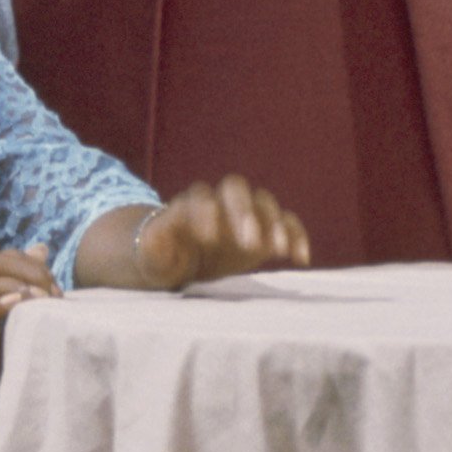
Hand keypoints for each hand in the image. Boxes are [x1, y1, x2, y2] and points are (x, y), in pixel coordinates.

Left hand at [137, 179, 310, 288]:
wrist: (181, 262)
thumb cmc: (162, 256)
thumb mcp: (151, 253)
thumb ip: (154, 242)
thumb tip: (157, 234)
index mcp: (190, 204)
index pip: (200, 195)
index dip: (205, 211)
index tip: (207, 238)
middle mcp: (220, 202)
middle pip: (236, 190)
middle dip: (244, 211)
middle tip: (249, 240)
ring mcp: (245, 215)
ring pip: (264, 203)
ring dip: (274, 223)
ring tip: (279, 250)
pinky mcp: (266, 232)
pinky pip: (287, 225)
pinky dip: (296, 236)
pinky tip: (301, 258)